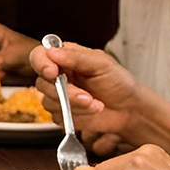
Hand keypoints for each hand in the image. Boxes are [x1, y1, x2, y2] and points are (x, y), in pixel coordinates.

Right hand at [31, 42, 169, 156]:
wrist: (129, 109)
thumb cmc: (118, 82)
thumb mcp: (101, 64)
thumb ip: (76, 57)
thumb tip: (52, 52)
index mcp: (65, 57)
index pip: (39, 55)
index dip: (42, 64)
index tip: (52, 72)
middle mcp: (58, 75)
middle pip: (42, 82)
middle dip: (67, 93)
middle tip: (88, 96)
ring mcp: (58, 95)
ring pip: (48, 102)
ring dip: (74, 106)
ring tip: (96, 104)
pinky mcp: (61, 113)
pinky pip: (57, 117)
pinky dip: (76, 116)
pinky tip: (92, 111)